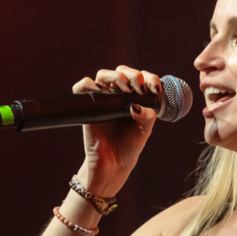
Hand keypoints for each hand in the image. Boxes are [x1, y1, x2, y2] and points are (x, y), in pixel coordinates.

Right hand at [71, 65, 159, 194]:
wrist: (113, 163)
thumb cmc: (129, 146)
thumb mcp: (144, 131)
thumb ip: (147, 117)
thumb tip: (137, 106)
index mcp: (135, 98)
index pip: (141, 78)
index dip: (149, 78)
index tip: (155, 88)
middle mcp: (118, 95)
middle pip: (122, 72)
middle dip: (132, 75)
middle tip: (138, 88)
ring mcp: (102, 100)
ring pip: (103, 75)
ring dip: (114, 76)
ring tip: (124, 88)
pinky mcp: (89, 107)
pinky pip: (81, 88)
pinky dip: (87, 84)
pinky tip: (98, 90)